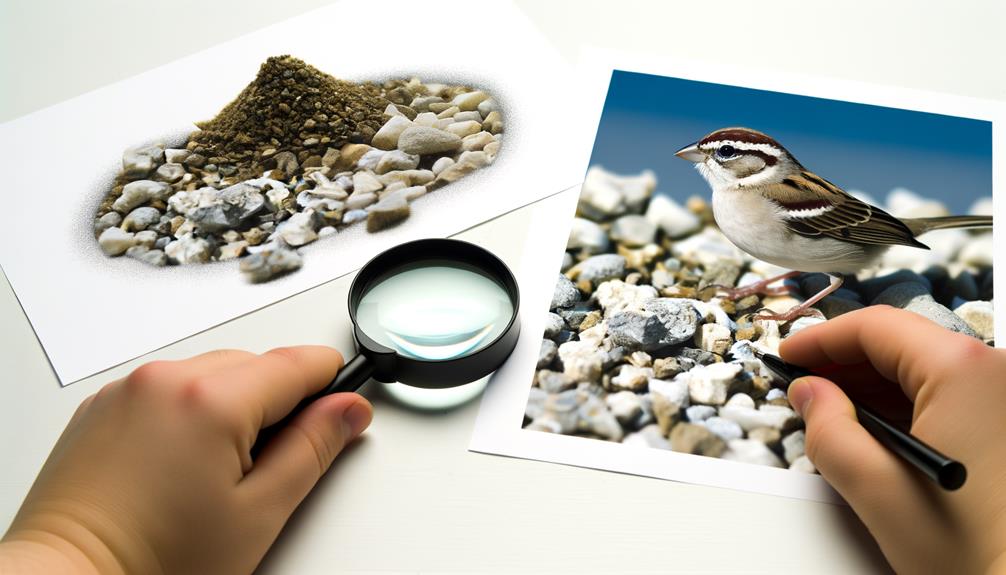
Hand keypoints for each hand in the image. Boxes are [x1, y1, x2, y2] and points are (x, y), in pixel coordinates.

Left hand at [0, 346, 372, 573]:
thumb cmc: (152, 561)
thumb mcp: (260, 512)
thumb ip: (313, 449)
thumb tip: (346, 410)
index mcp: (210, 400)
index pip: (297, 363)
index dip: (332, 381)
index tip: (345, 402)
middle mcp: (165, 379)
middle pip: (255, 365)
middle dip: (278, 402)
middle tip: (273, 464)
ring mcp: (129, 389)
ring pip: (212, 372)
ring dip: (232, 405)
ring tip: (218, 473)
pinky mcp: (104, 404)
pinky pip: (169, 388)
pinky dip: (189, 412)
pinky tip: (182, 464)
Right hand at [780, 306, 1005, 573]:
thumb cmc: (978, 555)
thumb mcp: (876, 490)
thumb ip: (828, 430)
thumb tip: (809, 394)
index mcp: (965, 372)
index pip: (876, 328)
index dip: (821, 339)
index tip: (789, 356)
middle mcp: (996, 373)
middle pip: (902, 343)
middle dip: (844, 362)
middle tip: (802, 385)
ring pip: (925, 368)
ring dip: (872, 384)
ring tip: (832, 412)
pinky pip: (950, 393)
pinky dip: (905, 404)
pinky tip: (875, 431)